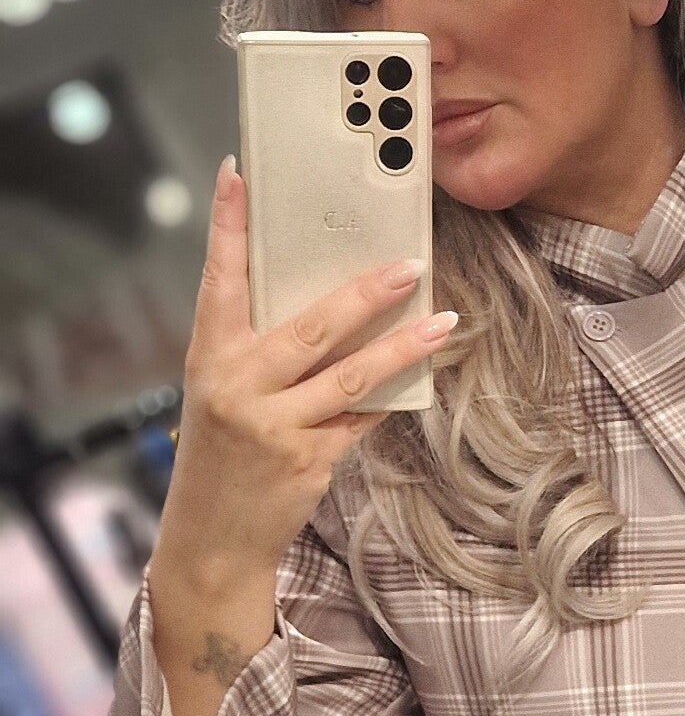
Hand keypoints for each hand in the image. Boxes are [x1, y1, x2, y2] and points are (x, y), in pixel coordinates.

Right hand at [156, 159, 454, 587]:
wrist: (212, 539)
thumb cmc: (220, 452)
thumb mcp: (220, 392)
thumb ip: (258, 348)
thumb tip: (326, 297)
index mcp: (209, 358)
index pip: (219, 279)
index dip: (228, 226)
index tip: (238, 175)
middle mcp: (238, 387)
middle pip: (311, 327)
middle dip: (364, 294)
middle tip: (408, 263)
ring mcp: (275, 426)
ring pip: (351, 375)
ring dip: (403, 346)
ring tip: (443, 320)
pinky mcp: (308, 461)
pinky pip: (362, 418)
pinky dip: (392, 395)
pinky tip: (425, 372)